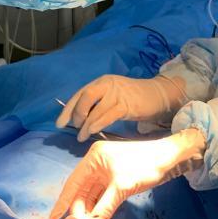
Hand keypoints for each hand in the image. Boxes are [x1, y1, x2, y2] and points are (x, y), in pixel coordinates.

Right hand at [49, 130, 205, 218]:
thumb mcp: (122, 187)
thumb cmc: (145, 166)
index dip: (63, 202)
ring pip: (91, 193)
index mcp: (93, 158)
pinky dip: (98, 206)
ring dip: (87, 209)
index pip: (73, 183)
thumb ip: (103, 207)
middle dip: (76, 208)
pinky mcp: (115, 178)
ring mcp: (106, 170)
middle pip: (80, 189)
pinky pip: (101, 194)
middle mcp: (96, 163)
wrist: (170, 158)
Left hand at [56, 75, 187, 142]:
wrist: (157, 96)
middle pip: (85, 97)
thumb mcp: (113, 97)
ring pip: (96, 109)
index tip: (59, 124)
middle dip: (76, 114)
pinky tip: (93, 132)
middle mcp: (108, 84)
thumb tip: (79, 119)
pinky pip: (108, 115)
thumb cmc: (133, 99)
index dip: (68, 109)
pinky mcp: (127, 104)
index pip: (80, 94)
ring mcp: (118, 93)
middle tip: (75, 127)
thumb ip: (98, 104)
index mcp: (102, 82)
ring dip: (86, 125)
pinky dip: (98, 124)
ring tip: (81, 137)